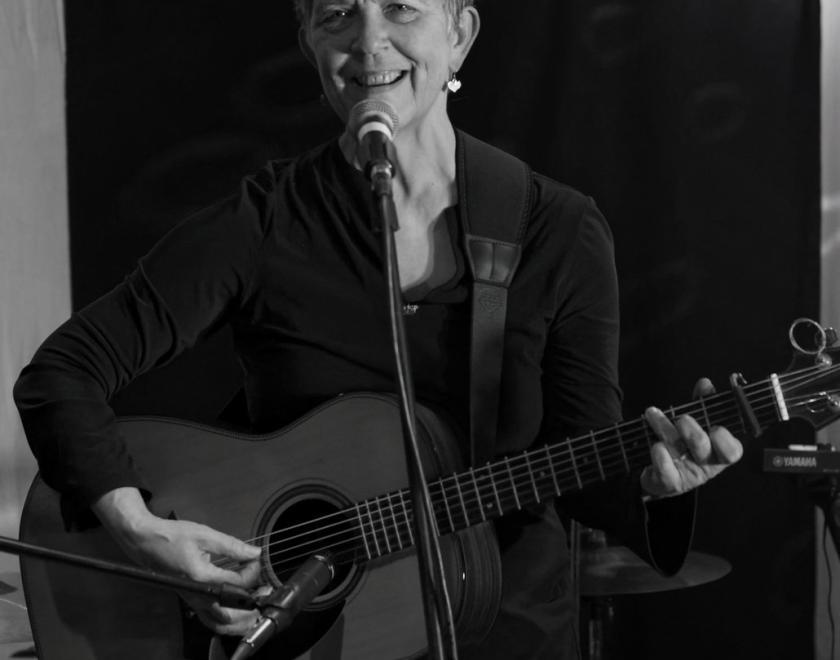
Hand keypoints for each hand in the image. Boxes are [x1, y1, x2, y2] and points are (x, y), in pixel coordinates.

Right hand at [93, 487, 262, 634]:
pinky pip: (209, 620)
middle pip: (231, 612)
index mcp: (202, 577)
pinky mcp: (190, 600)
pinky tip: (236, 613)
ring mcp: (192, 601)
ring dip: (240, 620)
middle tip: (263, 592)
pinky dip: (225, 621)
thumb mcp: (206, 535)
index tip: (254, 559)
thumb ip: (233, 546)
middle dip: (251, 604)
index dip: (253, 571)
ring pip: (219, 623)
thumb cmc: (172, 537)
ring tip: (254, 608)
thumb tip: (255, 552)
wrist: (148, 543)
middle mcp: (197, 594)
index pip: (238, 584)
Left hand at [640, 378, 742, 498]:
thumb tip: (706, 384)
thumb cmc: (684, 445)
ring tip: (652, 414)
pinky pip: (666, 472)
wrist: (660, 473)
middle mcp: (706, 465)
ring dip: (664, 429)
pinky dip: (660, 457)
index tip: (715, 428)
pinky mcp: (669, 483)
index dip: (725, 441)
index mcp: (718, 452)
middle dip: (692, 431)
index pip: (732, 451)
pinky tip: (655, 446)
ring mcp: (688, 476)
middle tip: (682, 418)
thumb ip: (703, 404)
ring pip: (679, 453)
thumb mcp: (697, 423)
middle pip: (703, 449)